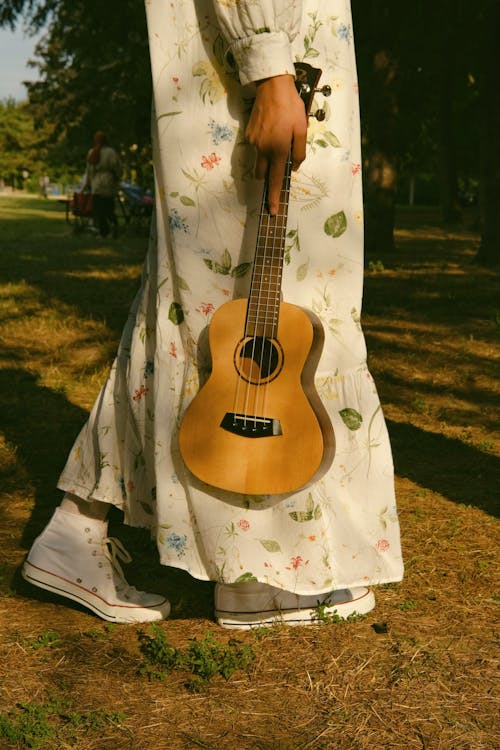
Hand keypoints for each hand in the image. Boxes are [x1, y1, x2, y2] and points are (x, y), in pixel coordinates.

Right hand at [245, 74, 306, 214]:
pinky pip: (256, 147)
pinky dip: (263, 145)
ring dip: (267, 159)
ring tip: (278, 139)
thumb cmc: (291, 107)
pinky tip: (271, 129)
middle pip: (262, 174)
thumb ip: (299, 151)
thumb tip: (295, 167)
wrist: (272, 86)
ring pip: (258, 160)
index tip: (272, 211)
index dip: (274, 197)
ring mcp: (253, 142)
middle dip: (268, 177)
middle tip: (278, 165)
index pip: (275, 180)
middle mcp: (263, 149)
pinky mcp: (248, 134)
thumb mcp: (302, 129)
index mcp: (278, 150)